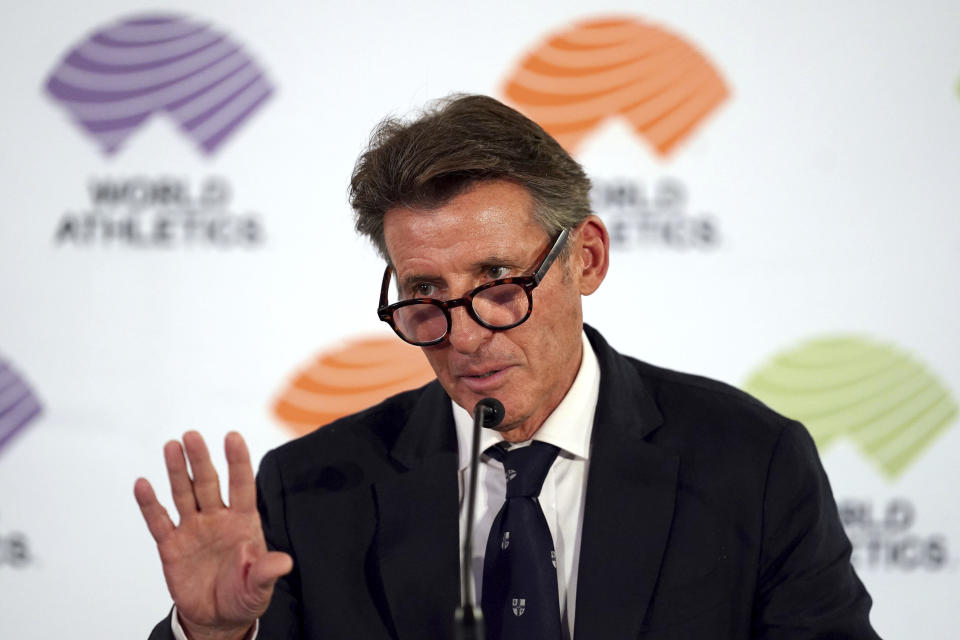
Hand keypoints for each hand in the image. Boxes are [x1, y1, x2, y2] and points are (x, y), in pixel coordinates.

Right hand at [134, 431, 292, 639]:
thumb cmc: (244, 595)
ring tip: (171, 446)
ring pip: (184, 493)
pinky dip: (150, 504)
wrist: (217, 617)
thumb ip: (266, 572)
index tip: (232, 436)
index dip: (237, 461)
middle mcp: (217, 518)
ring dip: (177, 471)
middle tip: (192, 436)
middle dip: (200, 460)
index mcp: (243, 521)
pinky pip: (159, 521)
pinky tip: (143, 484)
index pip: (241, 485)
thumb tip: (284, 563)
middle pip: (208, 483)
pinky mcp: (171, 546)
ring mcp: (193, 529)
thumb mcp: (259, 587)